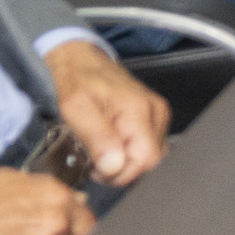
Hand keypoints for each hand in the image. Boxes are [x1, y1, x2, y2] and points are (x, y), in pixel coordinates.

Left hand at [46, 36, 169, 183]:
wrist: (81, 61)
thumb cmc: (77, 81)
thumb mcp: (76, 109)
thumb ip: (97, 138)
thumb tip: (115, 167)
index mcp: (139, 110)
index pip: (146, 159)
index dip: (121, 173)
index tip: (97, 170)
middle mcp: (156, 113)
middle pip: (152, 161)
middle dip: (123, 171)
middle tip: (96, 164)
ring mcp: (158, 115)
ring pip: (152, 157)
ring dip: (126, 165)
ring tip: (102, 155)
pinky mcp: (155, 118)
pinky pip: (149, 148)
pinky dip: (131, 155)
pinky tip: (113, 148)